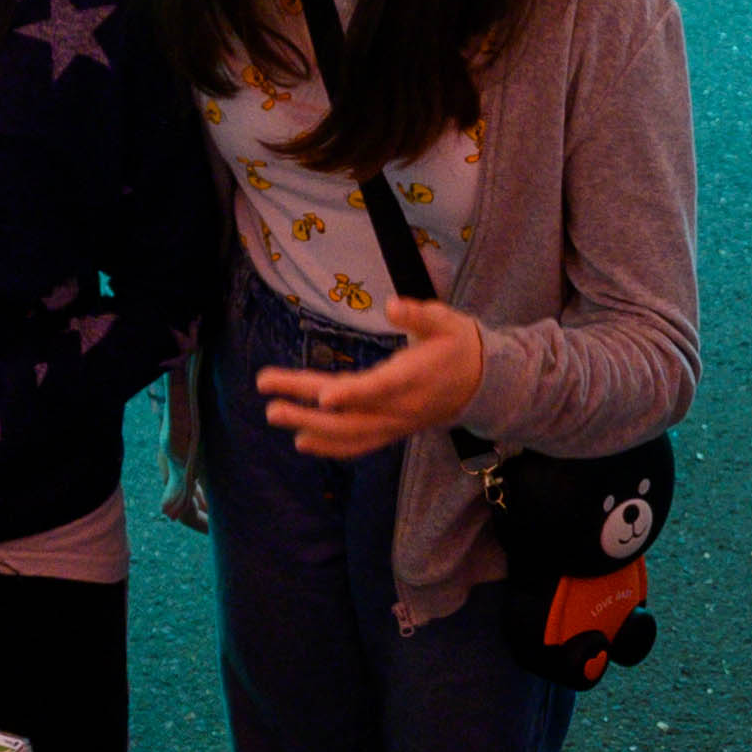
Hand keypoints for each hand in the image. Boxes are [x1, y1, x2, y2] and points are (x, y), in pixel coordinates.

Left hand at [251, 296, 484, 458]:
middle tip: (270, 402)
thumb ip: (420, 315)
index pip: (380, 389)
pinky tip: (300, 440)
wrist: (480, 383)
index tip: (322, 396)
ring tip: (274, 413)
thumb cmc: (457, 345)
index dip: (353, 394)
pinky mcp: (391, 431)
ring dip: (311, 429)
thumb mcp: (445, 321)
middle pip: (353, 415)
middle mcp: (402, 408)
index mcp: (414, 379)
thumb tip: (392, 305)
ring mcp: (396, 424)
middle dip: (310, 412)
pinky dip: (330, 446)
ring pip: (351, 434)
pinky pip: (359, 444)